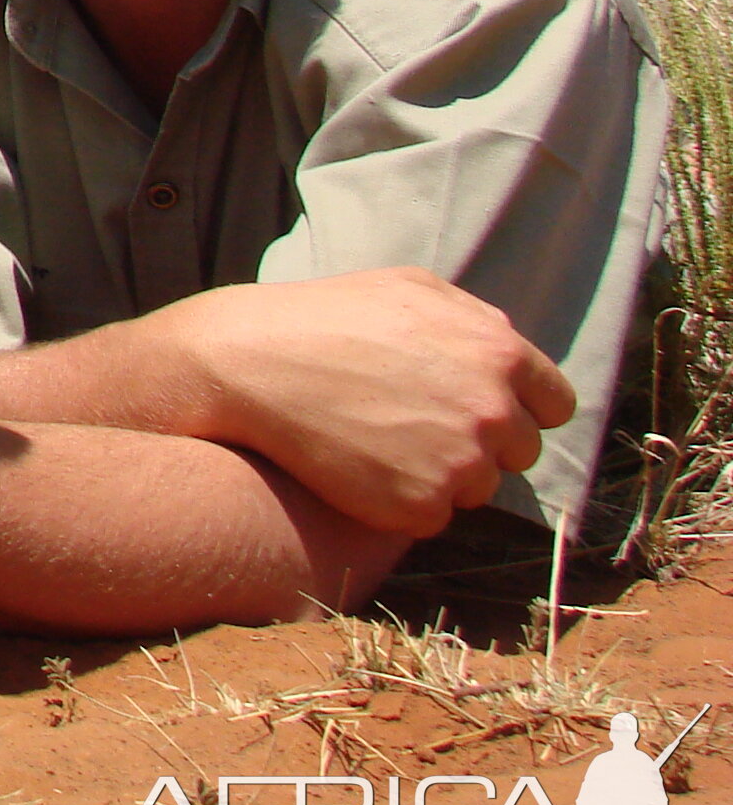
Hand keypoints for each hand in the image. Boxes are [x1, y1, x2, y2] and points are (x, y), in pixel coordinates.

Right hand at [172, 269, 573, 535]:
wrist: (250, 362)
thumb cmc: (324, 317)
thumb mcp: (408, 287)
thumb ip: (473, 318)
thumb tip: (506, 345)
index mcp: (500, 353)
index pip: (554, 404)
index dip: (519, 407)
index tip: (480, 409)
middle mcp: (493, 411)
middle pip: (519, 450)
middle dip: (478, 440)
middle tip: (416, 424)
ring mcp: (460, 463)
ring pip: (478, 486)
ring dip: (442, 473)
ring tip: (379, 441)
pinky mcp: (421, 507)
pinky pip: (433, 516)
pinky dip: (403, 500)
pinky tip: (361, 465)